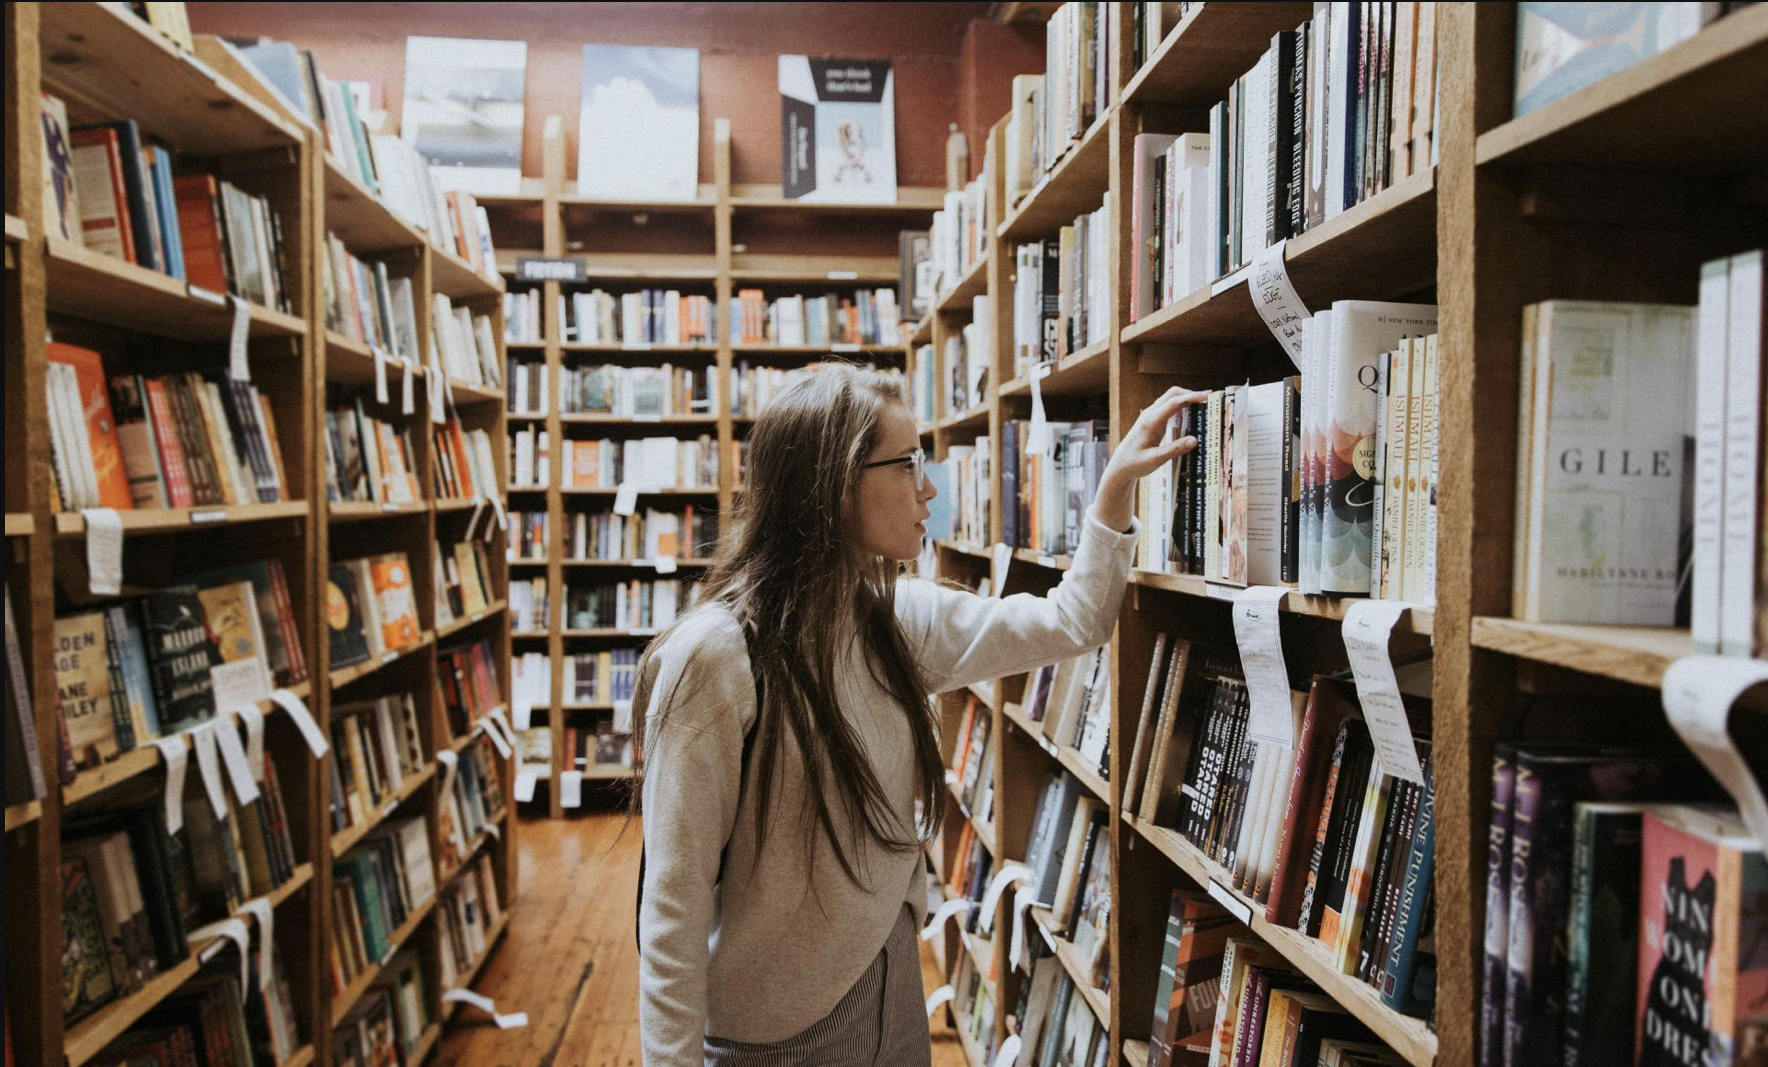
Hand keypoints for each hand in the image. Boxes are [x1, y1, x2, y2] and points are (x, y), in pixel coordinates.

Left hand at [1091, 387, 1206, 531]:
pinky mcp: (1152, 420)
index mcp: (1150, 421)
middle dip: (1191, 393)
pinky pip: (1169, 407)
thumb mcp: (1155, 460)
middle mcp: (1150, 414)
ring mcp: (1150, 416)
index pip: (1174, 402)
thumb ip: (1175, 450)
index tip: (1208, 396)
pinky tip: (1191, 414)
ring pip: (1170, 398)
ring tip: (1204, 405)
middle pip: (1173, 394)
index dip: (1192, 397)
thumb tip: (1195, 440)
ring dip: (1186, 398)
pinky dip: (1181, 405)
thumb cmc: (1134, 464)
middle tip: (1209, 399)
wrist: (1119, 466)